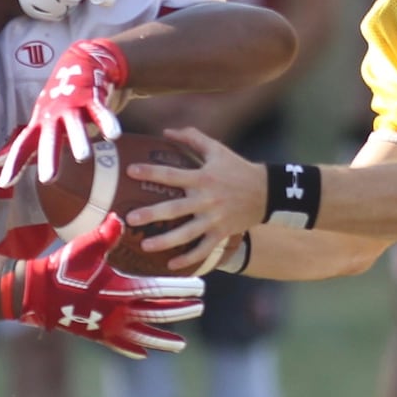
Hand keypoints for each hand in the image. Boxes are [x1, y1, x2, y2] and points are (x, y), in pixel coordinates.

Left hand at [0, 38, 128, 186]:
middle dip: (49, 157)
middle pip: (50, 138)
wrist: (80, 63)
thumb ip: (22, 145)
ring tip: (83, 157)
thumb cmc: (58, 101)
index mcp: (39, 123)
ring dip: (79, 139)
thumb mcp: (39, 122)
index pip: (23, 145)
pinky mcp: (92, 98)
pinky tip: (113, 135)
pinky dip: (106, 121)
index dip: (14, 163)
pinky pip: (100, 111)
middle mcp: (54, 115)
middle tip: (48, 180)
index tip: (5, 184)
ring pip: (75, 124)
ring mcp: (73, 105)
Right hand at [16, 213, 203, 358]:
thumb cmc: (63, 267)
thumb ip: (106, 234)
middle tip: (199, 308)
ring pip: (143, 336)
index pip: (159, 290)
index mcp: (119, 289)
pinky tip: (145, 353)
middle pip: (157, 313)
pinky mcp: (97, 336)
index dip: (181, 289)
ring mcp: (108, 327)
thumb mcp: (86, 247)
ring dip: (164, 340)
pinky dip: (134, 348)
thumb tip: (121, 217)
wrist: (37, 294)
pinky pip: (120, 345)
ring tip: (181, 345)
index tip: (201, 288)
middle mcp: (118, 312)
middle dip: (180, 311)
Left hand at [124, 127, 268, 272]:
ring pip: (187, 233)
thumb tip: (166, 132)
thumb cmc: (237, 168)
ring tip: (145, 246)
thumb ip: (192, 138)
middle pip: (175, 208)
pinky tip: (171, 265)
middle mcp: (207, 199)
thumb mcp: (217, 149)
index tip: (131, 171)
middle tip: (130, 218)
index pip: (172, 174)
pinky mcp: (222, 233)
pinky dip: (188, 258)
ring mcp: (214, 219)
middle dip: (152, 214)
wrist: (266, 191)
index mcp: (203, 177)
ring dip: (165, 241)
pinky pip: (203, 249)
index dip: (151, 172)